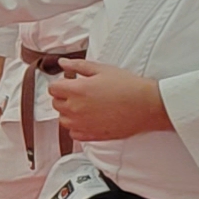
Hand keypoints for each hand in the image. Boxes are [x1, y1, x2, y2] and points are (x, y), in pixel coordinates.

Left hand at [46, 59, 173, 141]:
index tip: (69, 82)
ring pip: (63, 120)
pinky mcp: (91, 136)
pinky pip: (73, 133)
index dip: (60, 83)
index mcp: (76, 90)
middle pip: (56, 104)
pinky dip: (76, 127)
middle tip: (79, 92)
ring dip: (68, 112)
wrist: (146, 105)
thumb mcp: (102, 69)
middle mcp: (75, 109)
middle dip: (64, 96)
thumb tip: (63, 62)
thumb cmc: (128, 86)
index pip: (52, 88)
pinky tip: (88, 119)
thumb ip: (78, 66)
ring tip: (84, 106)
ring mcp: (82, 124)